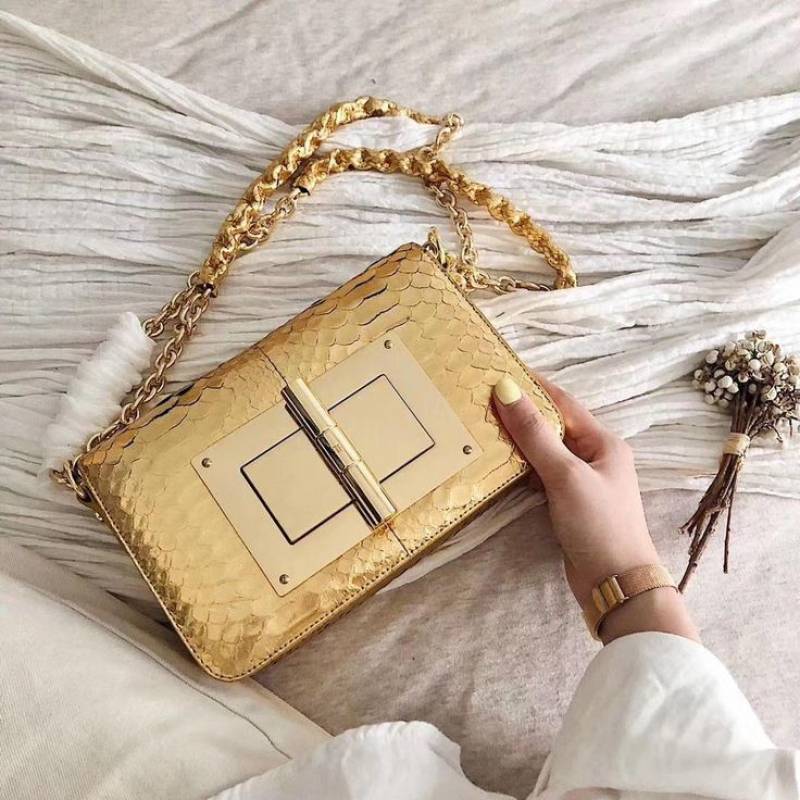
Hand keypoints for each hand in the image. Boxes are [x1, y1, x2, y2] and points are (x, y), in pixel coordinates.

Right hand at [493, 374, 698, 643]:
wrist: (616, 585)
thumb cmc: (598, 525)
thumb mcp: (565, 475)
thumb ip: (535, 434)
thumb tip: (505, 389)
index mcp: (603, 442)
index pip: (562, 402)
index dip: (532, 385)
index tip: (499, 370)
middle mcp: (595, 457)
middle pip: (553, 425)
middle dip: (521, 412)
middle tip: (482, 400)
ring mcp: (583, 482)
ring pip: (545, 451)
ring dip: (519, 440)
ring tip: (484, 427)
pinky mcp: (570, 504)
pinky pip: (542, 475)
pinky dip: (522, 467)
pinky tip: (500, 465)